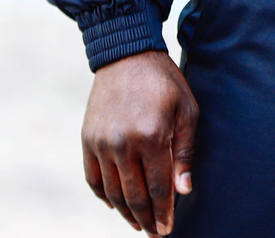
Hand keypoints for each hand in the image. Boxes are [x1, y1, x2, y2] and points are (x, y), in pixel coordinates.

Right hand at [82, 49, 198, 234]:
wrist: (126, 54)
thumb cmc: (164, 82)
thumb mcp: (186, 111)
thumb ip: (184, 152)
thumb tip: (183, 190)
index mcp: (152, 136)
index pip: (159, 188)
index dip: (164, 213)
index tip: (167, 230)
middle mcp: (123, 143)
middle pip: (134, 196)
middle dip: (146, 219)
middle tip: (154, 233)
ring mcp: (101, 142)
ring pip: (112, 192)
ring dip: (125, 212)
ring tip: (137, 223)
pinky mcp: (87, 139)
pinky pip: (93, 178)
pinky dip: (103, 195)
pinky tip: (115, 204)